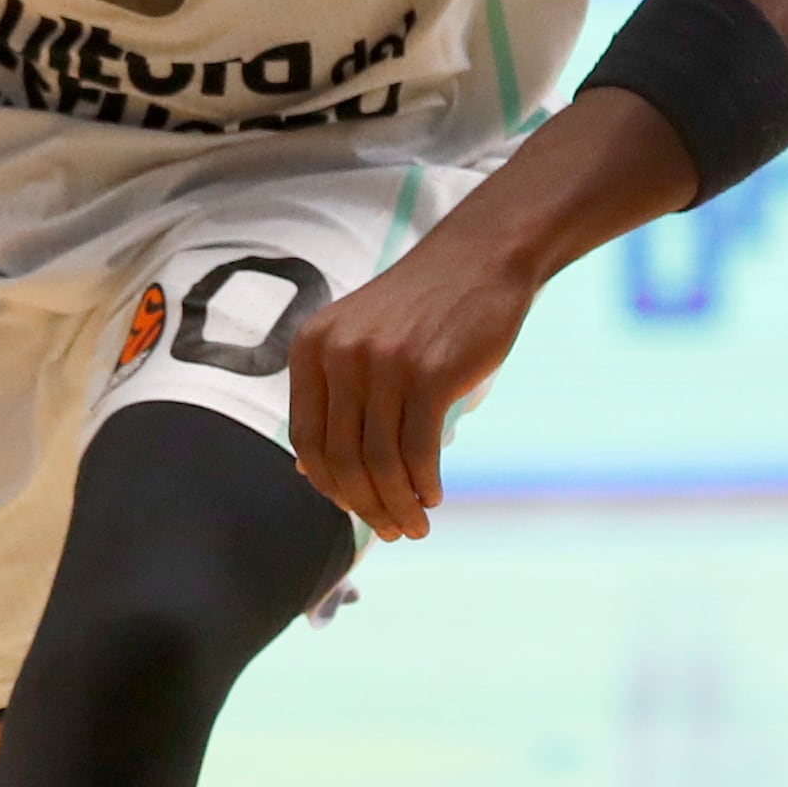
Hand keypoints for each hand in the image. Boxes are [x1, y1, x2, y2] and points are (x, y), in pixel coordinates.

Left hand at [283, 239, 538, 540]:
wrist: (483, 255)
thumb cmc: (425, 308)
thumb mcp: (363, 341)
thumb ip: (335, 398)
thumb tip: (305, 471)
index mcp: (313, 347)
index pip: (307, 440)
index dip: (329, 486)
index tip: (358, 508)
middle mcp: (339, 354)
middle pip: (341, 459)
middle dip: (366, 507)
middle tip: (392, 531)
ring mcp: (383, 362)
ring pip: (379, 462)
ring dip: (397, 505)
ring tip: (416, 525)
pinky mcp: (429, 373)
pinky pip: (418, 450)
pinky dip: (424, 484)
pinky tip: (434, 496)